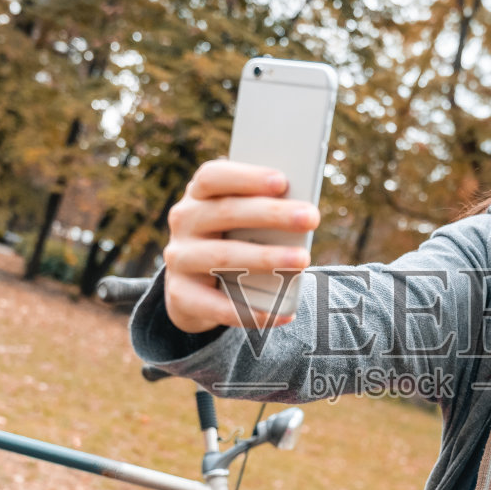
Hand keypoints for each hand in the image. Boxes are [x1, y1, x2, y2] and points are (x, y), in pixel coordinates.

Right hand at [162, 159, 320, 333]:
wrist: (193, 290)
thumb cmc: (232, 241)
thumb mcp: (242, 222)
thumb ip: (263, 213)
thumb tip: (303, 214)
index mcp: (199, 195)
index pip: (213, 176)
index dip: (246, 177)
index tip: (282, 181)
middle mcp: (184, 222)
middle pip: (226, 212)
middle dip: (272, 214)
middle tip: (311, 217)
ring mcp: (179, 259)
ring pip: (224, 256)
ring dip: (266, 258)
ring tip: (302, 261)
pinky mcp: (181, 295)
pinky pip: (217, 306)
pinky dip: (251, 311)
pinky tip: (282, 313)